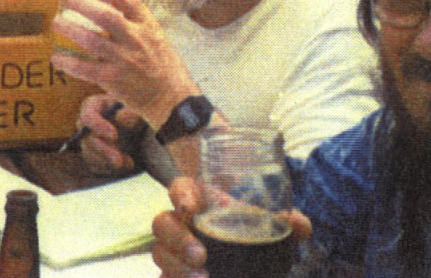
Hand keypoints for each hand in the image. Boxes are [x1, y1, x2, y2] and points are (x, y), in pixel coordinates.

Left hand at [49, 0, 200, 128]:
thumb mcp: (154, 33)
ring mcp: (125, 60)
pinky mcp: (114, 80)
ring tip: (57, 22)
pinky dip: (68, 63)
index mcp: (147, 24)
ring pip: (92, 40)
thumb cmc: (161, 64)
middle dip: (82, 4)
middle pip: (105, 15)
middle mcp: (137, 39)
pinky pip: (85, 69)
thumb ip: (133, 15)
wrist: (173, 100)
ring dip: (70, 29)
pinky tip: (57, 58)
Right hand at [74, 94, 143, 176]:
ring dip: (108, 162)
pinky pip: (95, 166)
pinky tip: (126, 164)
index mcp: (96, 105)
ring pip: (89, 154)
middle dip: (103, 150)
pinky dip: (110, 168)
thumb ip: (132, 114)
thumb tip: (120, 116)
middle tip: (118, 161)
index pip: (88, 115)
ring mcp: (90, 140)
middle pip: (86, 137)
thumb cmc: (145, 116)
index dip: (98, 126)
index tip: (114, 136)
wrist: (151, 134)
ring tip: (130, 162)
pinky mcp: (95, 156)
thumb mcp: (142, 112)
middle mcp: (89, 123)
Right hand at [150, 178, 311, 277]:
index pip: (178, 189)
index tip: (190, 207)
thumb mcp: (271, 230)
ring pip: (160, 253)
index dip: (179, 195)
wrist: (251, 263)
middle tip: (200, 256)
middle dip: (177, 239)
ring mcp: (174, 251)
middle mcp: (181, 224)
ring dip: (176, 267)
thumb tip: (297, 224)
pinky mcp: (175, 273)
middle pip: (162, 223)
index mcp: (199, 202)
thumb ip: (287, 225)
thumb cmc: (252, 237)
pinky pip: (165, 276)